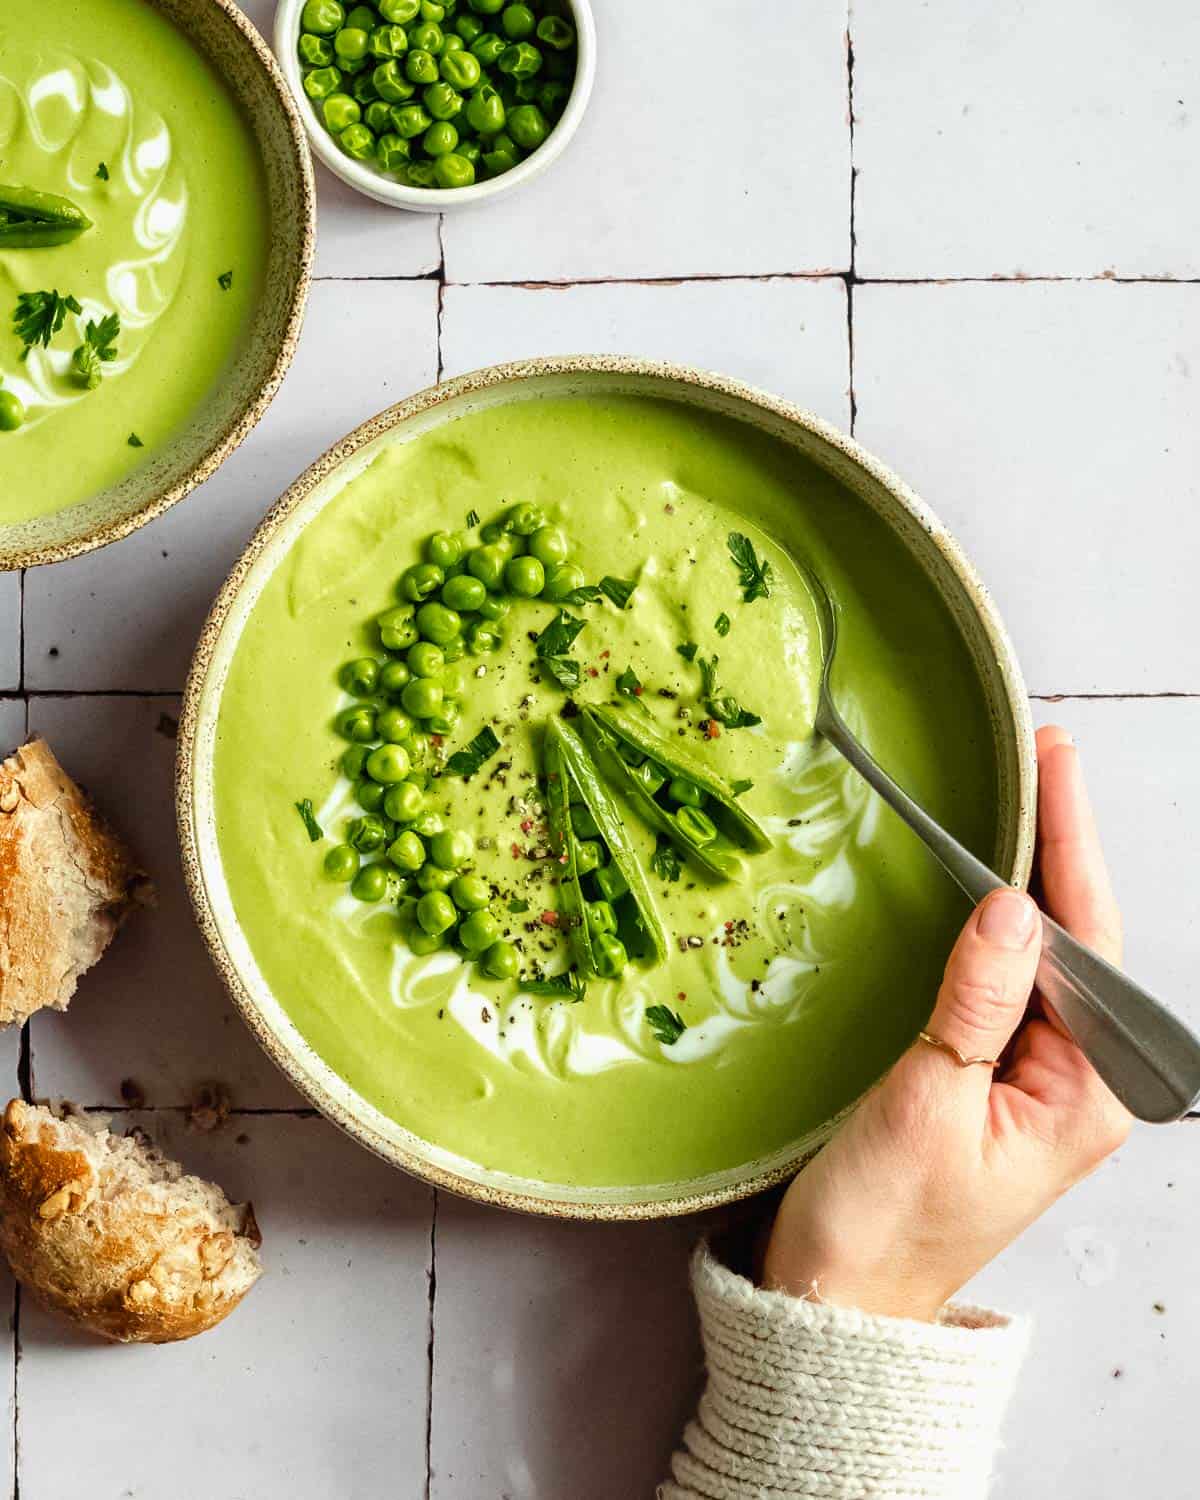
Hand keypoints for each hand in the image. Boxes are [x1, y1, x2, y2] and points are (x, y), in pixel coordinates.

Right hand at [761, 726, 1131, 1320]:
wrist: (837, 1300)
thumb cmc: (881, 1221)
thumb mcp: (925, 1105)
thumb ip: (976, 1002)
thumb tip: (1012, 903)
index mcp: (1085, 1094)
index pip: (1087, 944)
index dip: (1070, 845)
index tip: (1054, 764)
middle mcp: (1078, 1082)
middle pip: (1080, 940)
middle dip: (1062, 845)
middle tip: (1041, 755)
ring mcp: (1039, 1080)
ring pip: (1047, 957)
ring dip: (1033, 876)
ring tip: (1024, 795)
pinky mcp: (995, 1079)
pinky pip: (1010, 984)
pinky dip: (999, 924)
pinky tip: (988, 881)